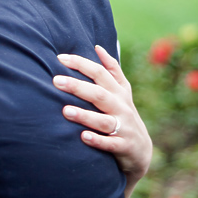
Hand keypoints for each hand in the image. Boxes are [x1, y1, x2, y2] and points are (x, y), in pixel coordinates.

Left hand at [53, 45, 152, 197]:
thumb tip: (98, 46)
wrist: (141, 150)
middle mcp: (121, 107)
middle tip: (56, 81)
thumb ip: (112, 70)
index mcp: (119, 92)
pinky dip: (97, 140)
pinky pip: (110, 143)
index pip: (100, 73)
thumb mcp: (123, 92)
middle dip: (78, 87)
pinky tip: (83, 137)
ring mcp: (123, 127)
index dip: (81, 64)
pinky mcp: (123, 146)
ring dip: (85, 116)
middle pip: (99, 94)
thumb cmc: (124, 115)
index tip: (60, 58)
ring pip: (103, 120)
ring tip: (65, 111)